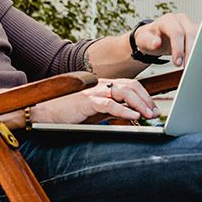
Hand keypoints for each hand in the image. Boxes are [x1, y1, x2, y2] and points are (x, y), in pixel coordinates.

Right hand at [36, 78, 157, 124]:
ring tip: (148, 114)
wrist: (46, 113)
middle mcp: (100, 85)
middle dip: (146, 99)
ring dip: (139, 103)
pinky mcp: (86, 101)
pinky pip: (109, 104)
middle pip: (130, 86)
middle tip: (155, 113)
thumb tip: (132, 115)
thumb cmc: (71, 114)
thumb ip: (113, 110)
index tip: (153, 108)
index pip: (130, 85)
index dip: (144, 95)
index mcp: (104, 86)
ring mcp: (93, 92)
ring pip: (123, 92)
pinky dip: (124, 109)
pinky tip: (134, 116)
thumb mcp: (97, 112)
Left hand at [133, 13, 196, 67]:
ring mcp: (190, 24)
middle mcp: (181, 20)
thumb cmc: (149, 37)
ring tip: (192, 65)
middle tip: (187, 66)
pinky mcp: (196, 31)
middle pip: (191, 34)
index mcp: (168, 20)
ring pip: (200, 36)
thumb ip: (148, 41)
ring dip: (197, 51)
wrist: (154, 36)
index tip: (177, 62)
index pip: (176, 32)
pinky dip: (200, 50)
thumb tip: (156, 43)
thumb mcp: (143, 40)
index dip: (178, 48)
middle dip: (190, 52)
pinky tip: (197, 60)